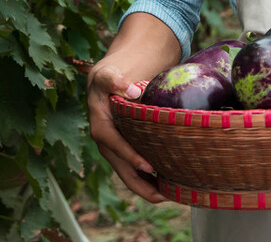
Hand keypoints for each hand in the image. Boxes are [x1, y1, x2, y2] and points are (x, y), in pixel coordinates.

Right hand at [87, 59, 166, 203]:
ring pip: (128, 175)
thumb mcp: (108, 75)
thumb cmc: (108, 78)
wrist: (105, 83)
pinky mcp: (123, 150)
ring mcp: (115, 149)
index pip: (115, 145)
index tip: (149, 167)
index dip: (130, 157)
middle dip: (141, 185)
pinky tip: (165, 185)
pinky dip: (147, 179)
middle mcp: (106, 143)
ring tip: (169, 196)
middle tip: (164, 195)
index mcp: (101, 127)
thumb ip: (115, 80)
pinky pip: (134, 169)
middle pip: (122, 169)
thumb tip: (131, 90)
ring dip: (146, 187)